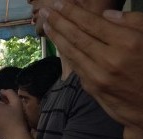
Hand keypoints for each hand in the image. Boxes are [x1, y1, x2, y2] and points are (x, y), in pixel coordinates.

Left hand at [41, 1, 142, 128]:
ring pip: (72, 52)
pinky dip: (65, 53)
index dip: (73, 12)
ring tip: (47, 25)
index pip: (92, 23)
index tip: (59, 4)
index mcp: (128, 43)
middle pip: (77, 36)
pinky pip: (75, 65)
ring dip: (57, 37)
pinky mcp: (92, 88)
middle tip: (46, 11)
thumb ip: (133, 23)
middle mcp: (110, 59)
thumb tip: (106, 15)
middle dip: (59, 22)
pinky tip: (59, 44)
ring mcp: (99, 76)